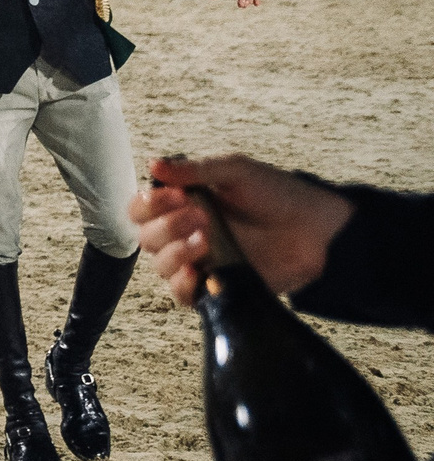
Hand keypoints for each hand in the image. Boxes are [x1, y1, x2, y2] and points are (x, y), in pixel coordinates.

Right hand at [128, 155, 351, 304]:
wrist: (318, 230)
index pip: (141, 208)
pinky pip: (183, 294)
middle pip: (146, 238)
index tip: (176, 195)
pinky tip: (197, 272)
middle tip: (201, 216)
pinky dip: (182, 285)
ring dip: (175, 253)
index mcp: (182, 205)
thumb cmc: (278, 195)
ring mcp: (199, 262)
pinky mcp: (216, 287)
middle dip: (167, 226)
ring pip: (160, 266)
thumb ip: (195, 170)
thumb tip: (155, 166)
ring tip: (207, 241)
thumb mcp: (237, 171)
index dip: (149, 204)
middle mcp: (183, 234)